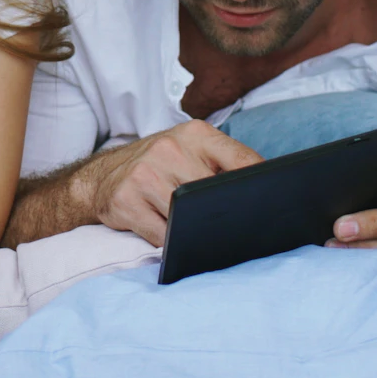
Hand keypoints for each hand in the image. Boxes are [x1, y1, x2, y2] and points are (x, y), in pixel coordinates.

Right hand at [75, 120, 263, 245]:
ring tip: (195, 231)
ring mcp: (145, 175)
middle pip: (216, 195)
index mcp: (195, 134)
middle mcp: (169, 149)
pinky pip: (162, 236)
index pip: (243, 160)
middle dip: (226, 216)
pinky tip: (170, 237)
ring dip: (195, 232)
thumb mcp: (191, 151)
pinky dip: (171, 243)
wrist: (100, 177)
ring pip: (189, 219)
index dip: (262, 186)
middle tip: (234, 229)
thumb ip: (226, 164)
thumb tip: (268, 195)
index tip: (275, 204)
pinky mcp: (126, 201)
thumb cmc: (157, 167)